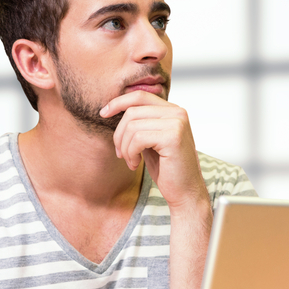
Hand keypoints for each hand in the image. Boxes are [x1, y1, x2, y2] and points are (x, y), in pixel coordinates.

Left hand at [101, 91, 208, 211]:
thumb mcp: (149, 141)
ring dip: (125, 148)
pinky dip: (131, 153)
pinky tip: (136, 164)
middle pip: (132, 112)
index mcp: (173, 110)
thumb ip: (140, 123)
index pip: (139, 96)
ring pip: (132, 126)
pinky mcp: (173, 136)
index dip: (118, 102)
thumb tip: (113, 108)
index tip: (103, 113)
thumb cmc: (166, 169)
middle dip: (119, 135)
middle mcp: (178, 112)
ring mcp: (177, 123)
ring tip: (131, 161)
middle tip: (120, 154)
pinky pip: (138, 138)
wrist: (185, 192)